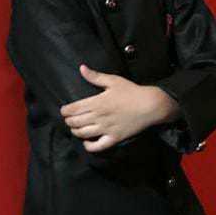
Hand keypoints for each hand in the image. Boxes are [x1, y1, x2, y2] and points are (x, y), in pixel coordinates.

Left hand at [60, 64, 180, 151]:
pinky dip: (88, 146)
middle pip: (75, 122)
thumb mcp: (113, 81)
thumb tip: (81, 68)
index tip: (64, 110)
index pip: (73, 109)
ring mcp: (106, 129)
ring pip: (83, 134)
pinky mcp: (114, 138)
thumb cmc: (132, 91)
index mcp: (97, 102)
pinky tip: (86, 142)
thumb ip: (95, 76)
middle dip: (68, 121)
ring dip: (75, 131)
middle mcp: (99, 117)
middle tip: (69, 119)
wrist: (150, 105)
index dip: (65, 111)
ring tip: (75, 128)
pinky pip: (97, 146)